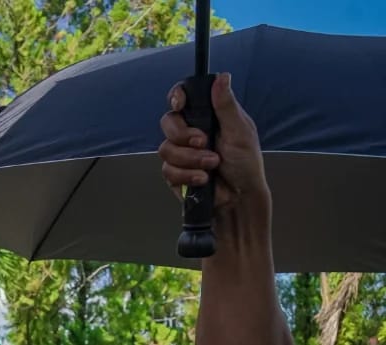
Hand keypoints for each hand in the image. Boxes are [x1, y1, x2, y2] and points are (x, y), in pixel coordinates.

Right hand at [159, 73, 268, 218]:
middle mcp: (191, 133)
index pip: (184, 99)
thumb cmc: (246, 165)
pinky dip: (186, 175)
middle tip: (202, 141)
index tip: (180, 104)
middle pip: (168, 122)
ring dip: (190, 159)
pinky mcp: (175, 174)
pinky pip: (168, 170)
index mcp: (208, 117)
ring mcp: (181, 154)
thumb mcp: (240, 131)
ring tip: (211, 166)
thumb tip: (222, 77)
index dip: (177, 97)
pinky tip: (202, 179)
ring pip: (166, 148)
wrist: (239, 199)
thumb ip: (226, 106)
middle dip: (183, 134)